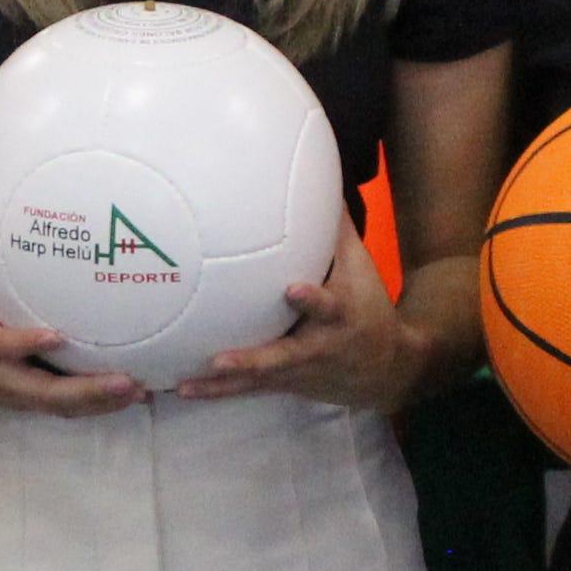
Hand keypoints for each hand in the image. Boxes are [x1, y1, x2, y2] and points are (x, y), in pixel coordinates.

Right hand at [0, 204, 138, 414]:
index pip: (1, 347)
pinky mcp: (25, 401)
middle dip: (86, 390)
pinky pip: (62, 408)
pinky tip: (129, 397)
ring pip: (58, 406)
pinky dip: (95, 406)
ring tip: (139, 391)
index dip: (27, 343)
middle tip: (126, 381)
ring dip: (99, 403)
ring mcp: (14, 395)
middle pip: (44, 392)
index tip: (58, 335)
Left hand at [178, 238, 430, 411]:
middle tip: (221, 359)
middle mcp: (318, 348)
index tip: (292, 291)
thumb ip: (338, 227)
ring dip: (223, 383)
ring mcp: (298, 371)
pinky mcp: (284, 385)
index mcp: (340, 317)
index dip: (312, 301)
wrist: (388, 369)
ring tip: (187, 383)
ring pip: (259, 379)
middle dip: (255, 360)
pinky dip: (216, 391)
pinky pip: (247, 391)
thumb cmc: (369, 307)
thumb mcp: (362, 267)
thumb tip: (320, 179)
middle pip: (285, 357)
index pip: (328, 307)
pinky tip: (182, 389)